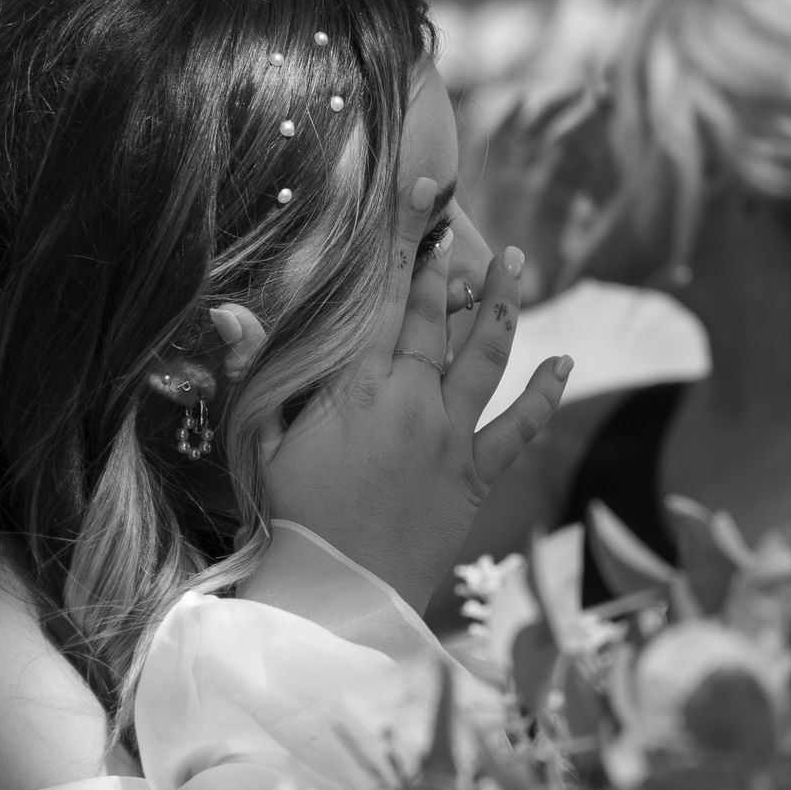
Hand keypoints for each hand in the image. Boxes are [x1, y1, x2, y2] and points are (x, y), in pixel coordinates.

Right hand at [217, 217, 571, 613]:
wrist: (337, 592)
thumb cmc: (290, 517)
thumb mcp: (261, 441)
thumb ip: (256, 371)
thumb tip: (228, 314)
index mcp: (359, 385)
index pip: (387, 297)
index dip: (406, 243)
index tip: (423, 197)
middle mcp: (413, 399)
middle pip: (435, 316)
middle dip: (446, 262)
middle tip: (456, 220)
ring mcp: (451, 435)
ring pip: (487, 355)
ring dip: (504, 305)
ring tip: (516, 263)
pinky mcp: (475, 475)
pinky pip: (520, 426)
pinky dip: (544, 393)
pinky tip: (562, 363)